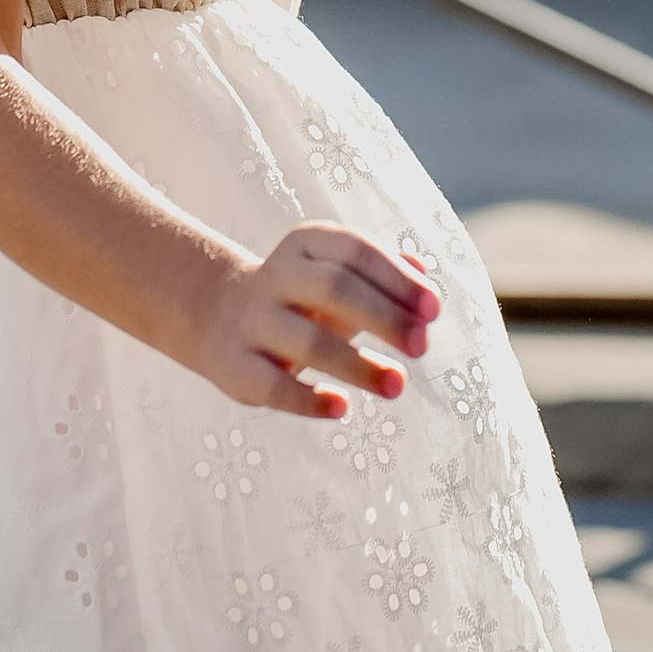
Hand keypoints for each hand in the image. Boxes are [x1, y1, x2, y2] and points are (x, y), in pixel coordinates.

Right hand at [194, 229, 441, 420]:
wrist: (218, 314)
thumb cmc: (303, 297)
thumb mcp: (339, 275)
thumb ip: (384, 273)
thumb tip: (423, 270)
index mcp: (306, 244)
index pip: (357, 251)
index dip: (398, 279)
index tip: (434, 310)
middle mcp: (276, 276)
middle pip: (335, 289)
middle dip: (384, 318)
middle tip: (422, 347)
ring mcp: (252, 322)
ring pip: (308, 342)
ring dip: (358, 366)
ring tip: (398, 386)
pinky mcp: (235, 367)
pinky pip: (273, 386)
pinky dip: (308, 400)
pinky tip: (342, 407)